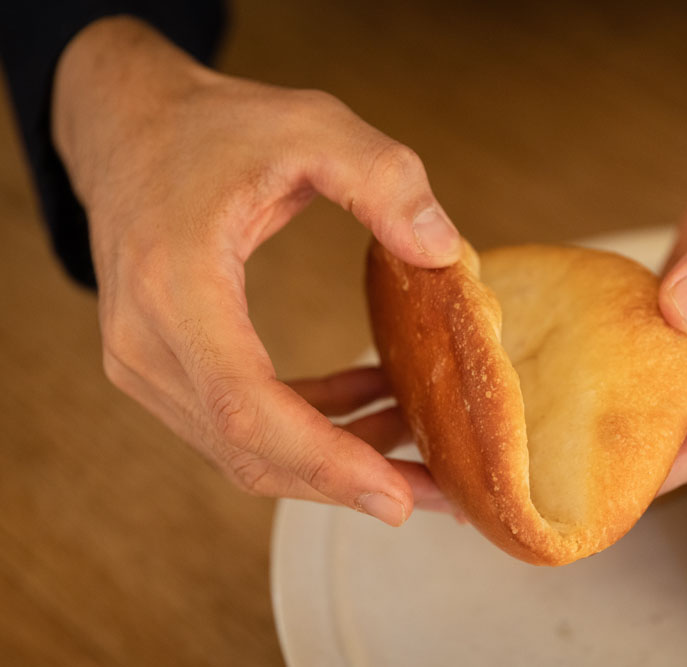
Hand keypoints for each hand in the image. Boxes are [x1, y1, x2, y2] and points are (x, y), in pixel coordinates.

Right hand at [52, 17, 461, 524]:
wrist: (129, 129)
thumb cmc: (214, 127)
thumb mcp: (311, 126)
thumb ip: (384, 180)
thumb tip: (446, 253)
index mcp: (176, 287)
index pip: (247, 409)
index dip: (325, 462)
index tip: (397, 498)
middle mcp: (148, 343)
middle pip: (251, 451)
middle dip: (349, 482)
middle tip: (440, 492)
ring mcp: (149, 364)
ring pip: (248, 449)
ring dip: (337, 457)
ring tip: (423, 444)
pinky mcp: (168, 367)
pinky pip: (245, 420)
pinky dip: (314, 421)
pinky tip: (375, 392)